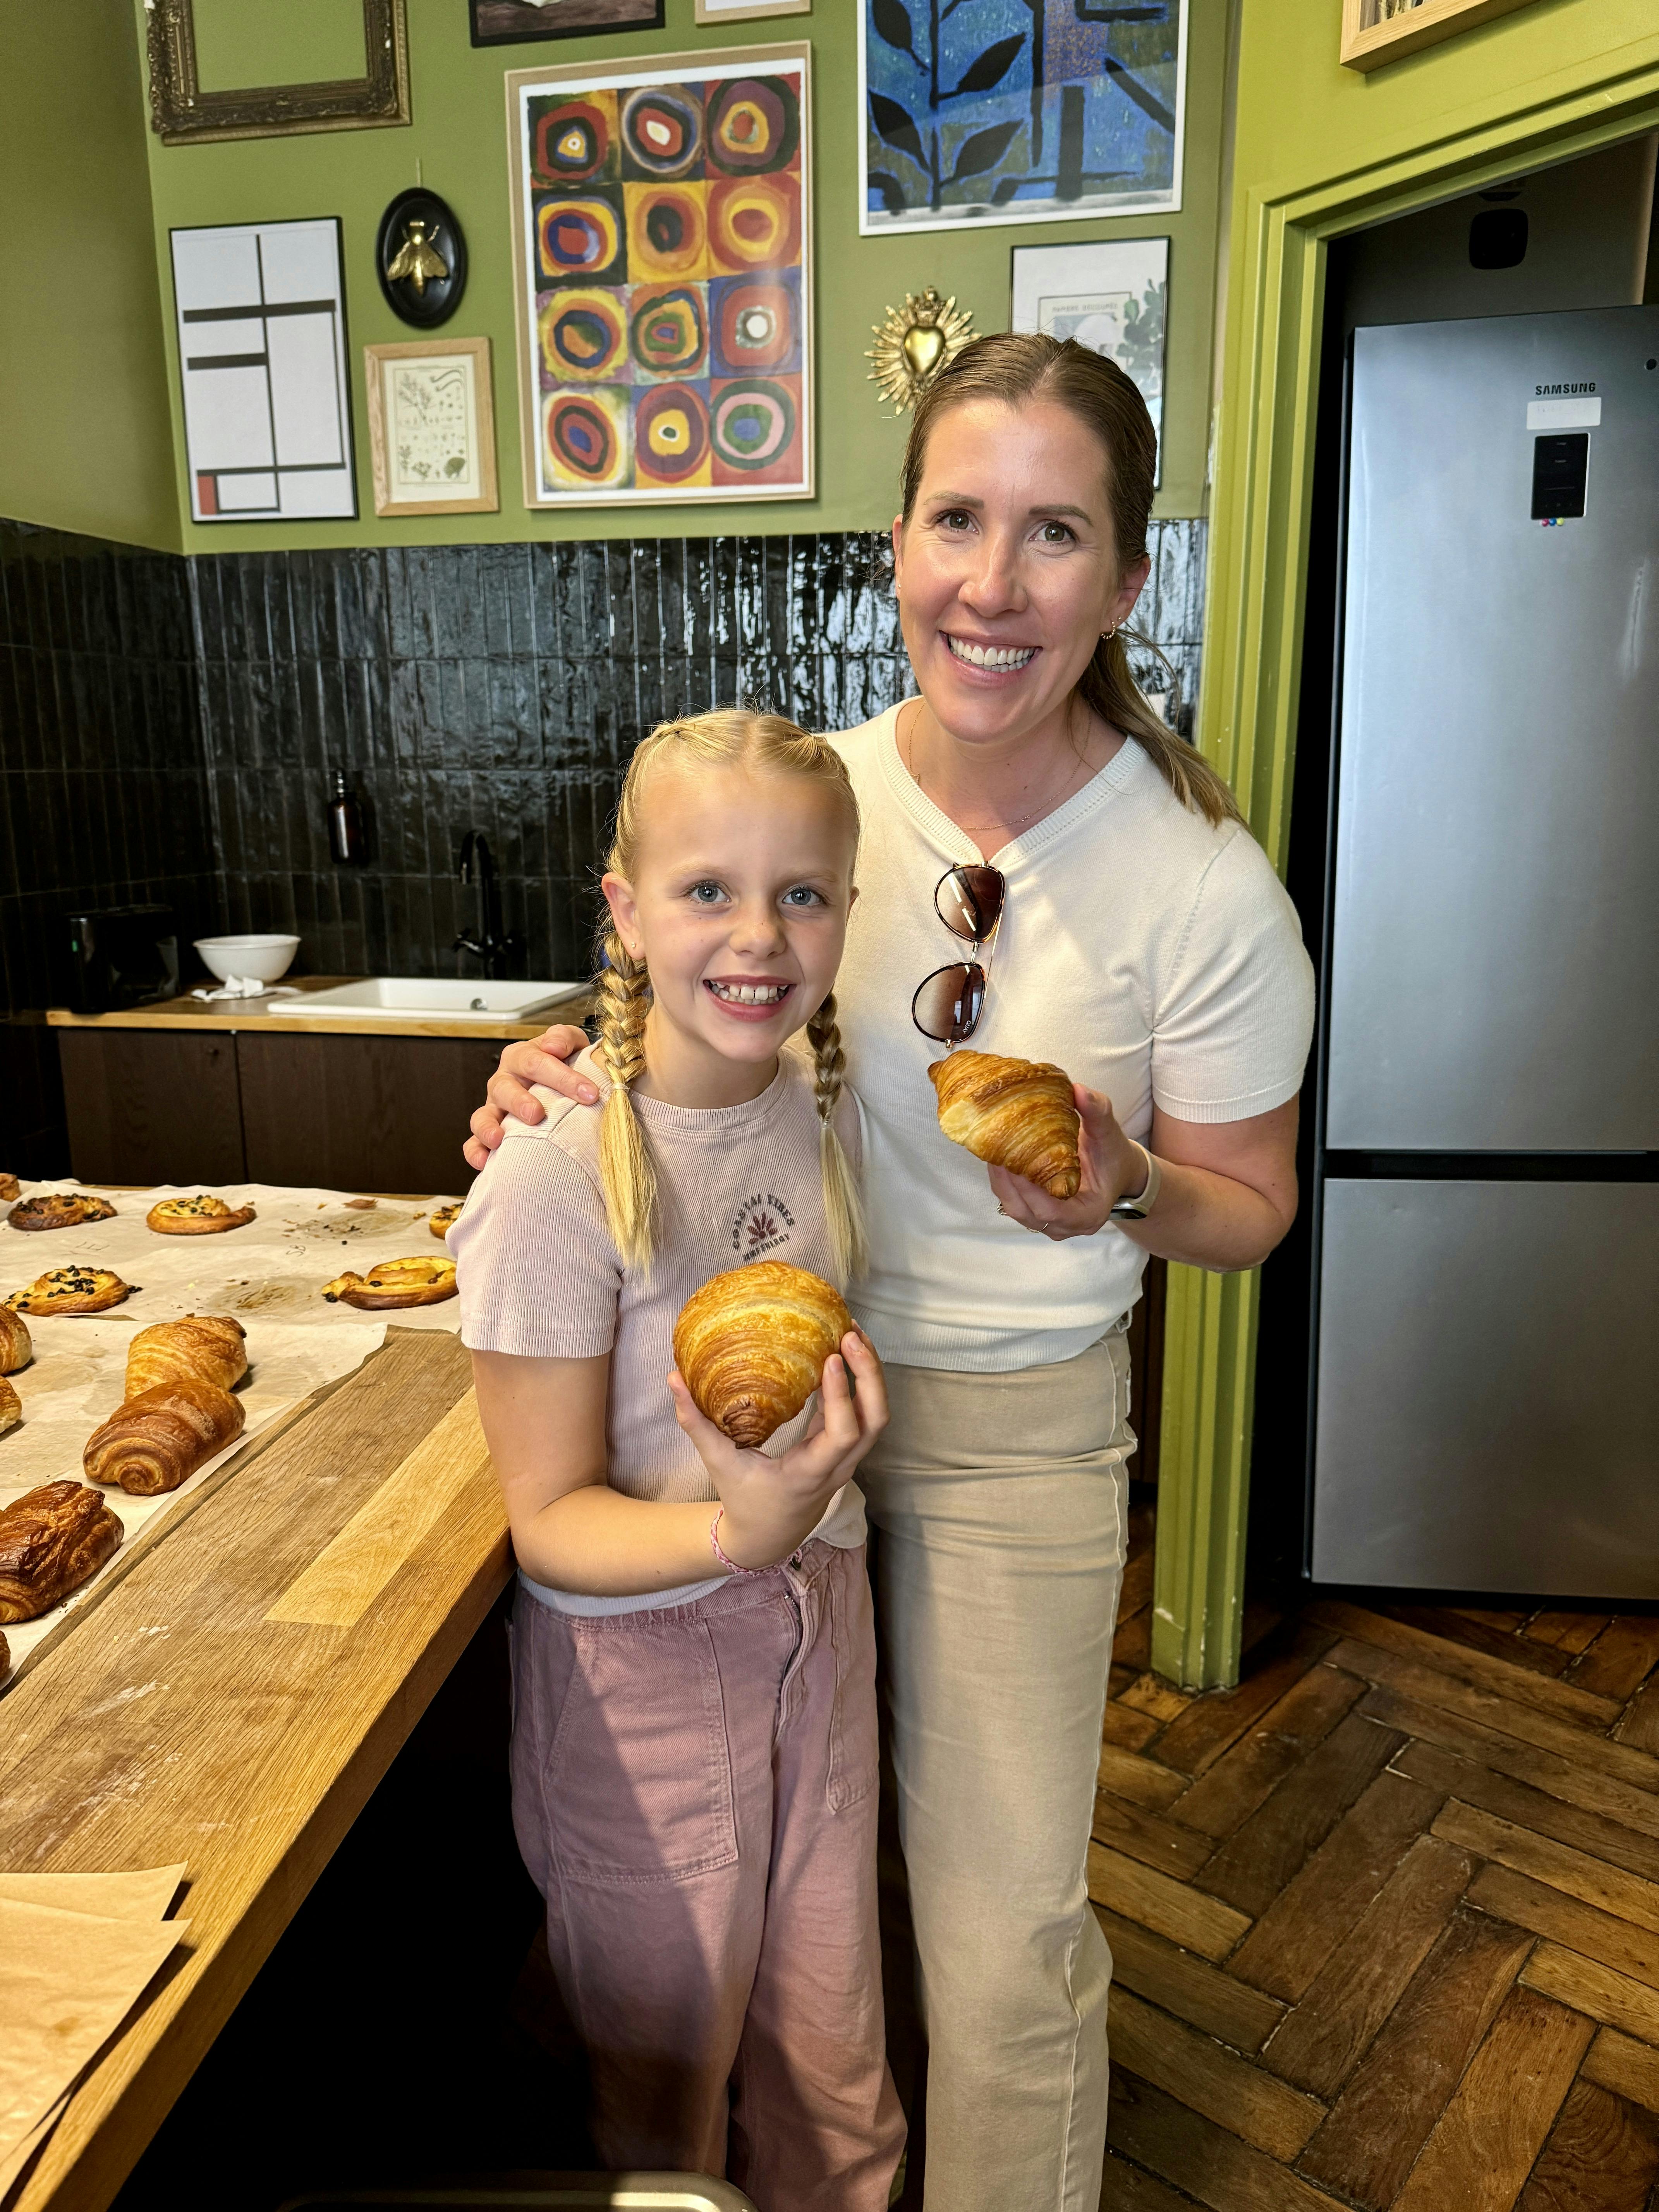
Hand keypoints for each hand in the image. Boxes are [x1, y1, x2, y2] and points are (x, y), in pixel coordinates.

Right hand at [464, 1025, 594, 1169]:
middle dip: (520, 1102)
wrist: (560, 1087)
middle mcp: (504, 1081)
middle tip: (537, 1114)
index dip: (562, 1077)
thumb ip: (565, 1038)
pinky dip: (476, 1152)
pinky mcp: (487, 1133)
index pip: (536, 1062)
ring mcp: (493, 1108)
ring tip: (499, 1138)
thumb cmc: (566, 1066)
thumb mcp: (571, 1045)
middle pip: (505, 1088)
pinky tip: (485, 1161)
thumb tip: (555, 1047)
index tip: (589, 1093)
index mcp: (522, 1057)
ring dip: (489, 1127)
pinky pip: (474, 1143)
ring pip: (483, 1116)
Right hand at [667, 1329, 889, 1570]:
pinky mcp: (844, 1450)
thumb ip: (696, 1423)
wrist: (767, 1537)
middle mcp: (838, 1467)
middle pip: (875, 1420)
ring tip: (854, 1334)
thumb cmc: (744, 1502)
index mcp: (811, 1472)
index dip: (842, 1394)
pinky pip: (863, 1415)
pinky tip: (844, 1354)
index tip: (832, 1357)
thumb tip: (674, 1379)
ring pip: (876, 1417)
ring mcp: (847, 1460)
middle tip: (851, 1334)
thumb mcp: (718, 1464)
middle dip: (870, 1375)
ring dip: (870, 1376)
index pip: (842, 1433)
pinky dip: (860, 1384)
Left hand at [988, 1083, 1142, 1241]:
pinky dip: (1004, 1183)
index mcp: (1088, 1214)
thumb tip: (1078, 1090)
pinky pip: (1015, 1203)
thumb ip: (1097, 1112)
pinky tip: (997, 1158)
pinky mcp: (1039, 1215)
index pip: (1050, 1211)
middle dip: (1007, 1181)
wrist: (1117, 1169)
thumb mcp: (1109, 1133)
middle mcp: (1067, 1226)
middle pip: (1026, 1211)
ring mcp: (1052, 1225)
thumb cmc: (1113, 1155)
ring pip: (1016, 1209)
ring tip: (991, 1151)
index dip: (1027, 1189)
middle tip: (994, 1149)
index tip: (1012, 1162)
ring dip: (1001, 1182)